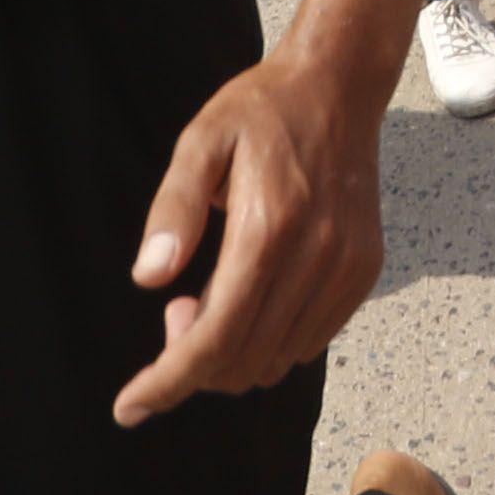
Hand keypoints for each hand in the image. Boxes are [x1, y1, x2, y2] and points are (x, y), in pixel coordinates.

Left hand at [116, 43, 386, 423]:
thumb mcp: (201, 142)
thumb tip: (149, 279)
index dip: (168, 381)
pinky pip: (309, 341)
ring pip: (277, 360)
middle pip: (244, 360)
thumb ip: (173, 210)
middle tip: (175, 307)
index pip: (216, 336)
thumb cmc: (260, 111)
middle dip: (193, 362)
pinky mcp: (364, 271)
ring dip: (231, 353)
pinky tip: (251, 295)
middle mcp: (317, 255)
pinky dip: (268, 341)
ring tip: (212, 294)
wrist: (338, 86)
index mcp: (270, 226)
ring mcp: (347, 267)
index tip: (129, 407)